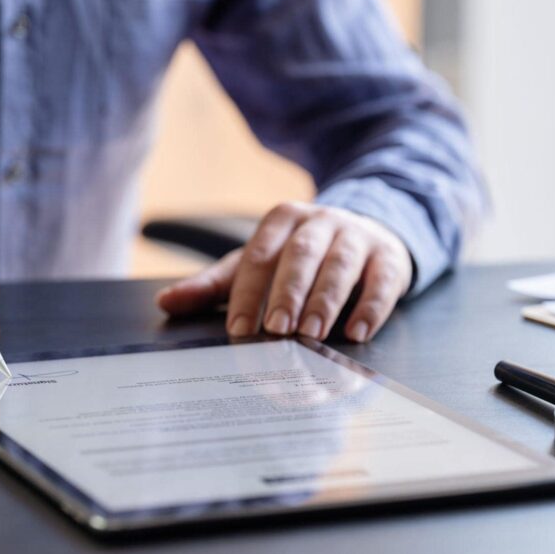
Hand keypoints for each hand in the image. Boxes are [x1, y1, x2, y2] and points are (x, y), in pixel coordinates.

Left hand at [157, 202, 411, 341]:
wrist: (365, 235)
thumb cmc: (301, 258)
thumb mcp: (257, 265)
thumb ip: (214, 285)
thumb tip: (166, 303)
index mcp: (282, 220)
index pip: (260, 255)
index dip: (248, 293)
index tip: (239, 329)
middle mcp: (321, 222)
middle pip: (302, 255)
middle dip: (288, 292)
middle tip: (277, 329)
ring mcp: (357, 237)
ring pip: (341, 265)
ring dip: (326, 300)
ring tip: (313, 333)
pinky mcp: (388, 257)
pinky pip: (382, 281)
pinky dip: (371, 308)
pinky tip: (358, 332)